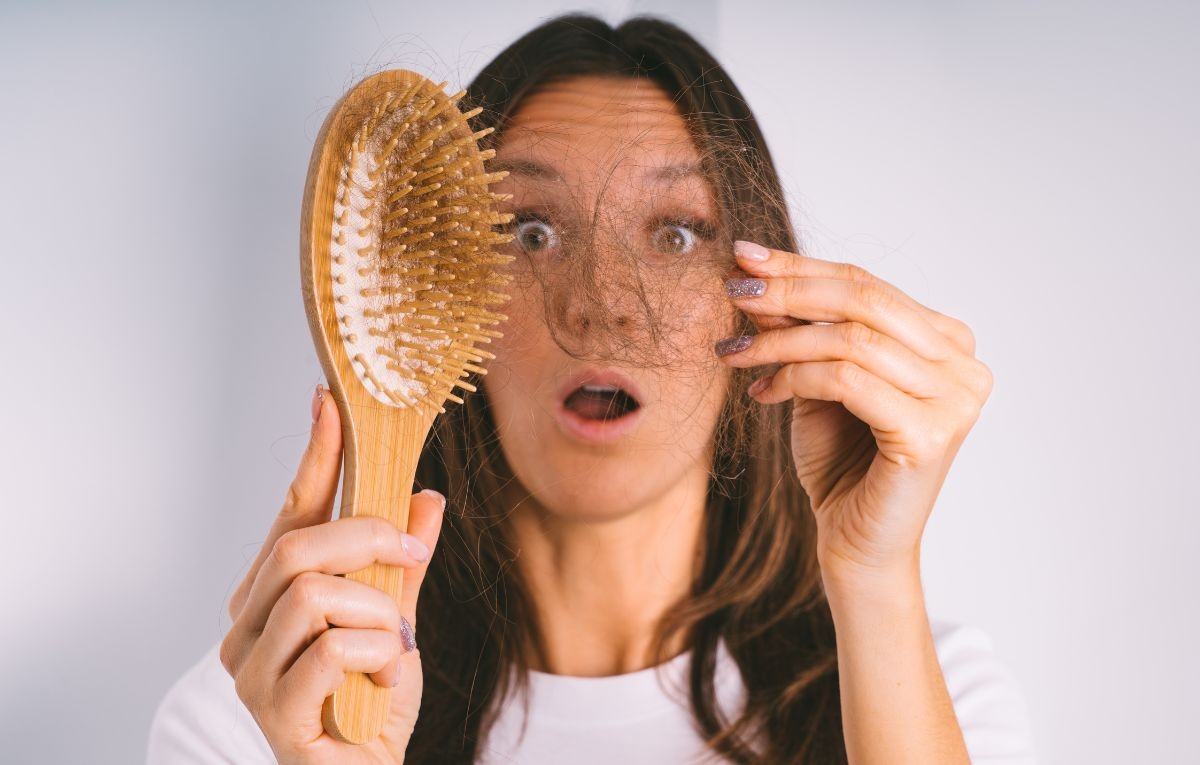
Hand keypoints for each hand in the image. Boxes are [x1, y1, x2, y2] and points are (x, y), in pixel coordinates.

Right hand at [220, 385, 444, 763]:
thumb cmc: (371, 701)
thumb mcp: (399, 619)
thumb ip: (403, 564)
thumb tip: (426, 498)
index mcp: (270, 596)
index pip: (290, 514)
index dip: (315, 458)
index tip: (330, 404)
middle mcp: (246, 627)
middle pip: (297, 547)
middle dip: (366, 539)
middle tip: (411, 556)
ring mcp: (251, 671)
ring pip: (311, 594)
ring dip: (375, 611)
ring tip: (393, 642)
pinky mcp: (271, 711)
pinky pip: (329, 651)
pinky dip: (376, 655)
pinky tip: (384, 675)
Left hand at [715, 241, 992, 584]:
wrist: (855, 545)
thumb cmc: (841, 463)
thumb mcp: (815, 380)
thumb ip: (800, 329)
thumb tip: (758, 273)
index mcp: (947, 342)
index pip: (868, 286)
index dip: (802, 267)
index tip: (745, 257)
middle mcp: (964, 365)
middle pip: (865, 301)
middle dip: (789, 290)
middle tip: (735, 290)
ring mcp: (956, 400)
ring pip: (852, 340)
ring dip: (780, 340)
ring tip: (735, 353)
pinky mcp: (931, 434)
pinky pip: (847, 381)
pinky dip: (795, 378)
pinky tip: (762, 392)